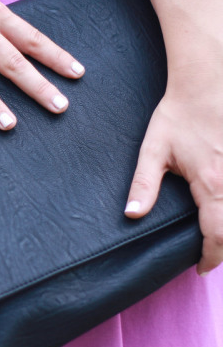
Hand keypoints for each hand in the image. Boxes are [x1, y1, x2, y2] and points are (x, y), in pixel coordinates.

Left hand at [125, 70, 222, 274]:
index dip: (211, 257)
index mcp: (212, 184)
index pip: (217, 235)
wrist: (207, 79)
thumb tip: (132, 214)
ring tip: (221, 237)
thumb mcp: (153, 150)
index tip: (201, 267)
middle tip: (213, 255)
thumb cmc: (179, 114)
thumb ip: (143, 185)